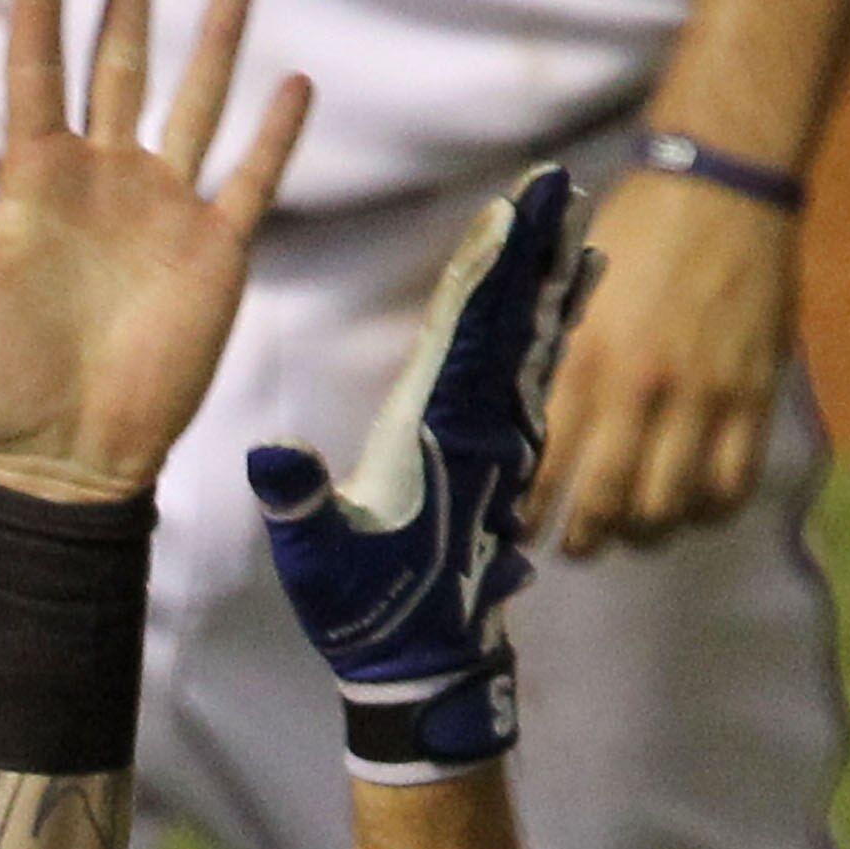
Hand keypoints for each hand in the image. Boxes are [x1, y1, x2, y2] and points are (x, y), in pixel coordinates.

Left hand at [0, 0, 309, 502]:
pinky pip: (251, 178)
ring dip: (215, 39)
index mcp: (35, 182)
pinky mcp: (213, 254)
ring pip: (193, 102)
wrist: (61, 461)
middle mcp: (102, 182)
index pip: (39, 66)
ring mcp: (161, 212)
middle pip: (121, 64)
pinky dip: (275, 135)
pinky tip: (295, 81)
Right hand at [247, 164, 586, 759]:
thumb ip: (298, 505)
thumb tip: (272, 453)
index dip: (486, 269)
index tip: (511, 209)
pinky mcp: (508, 455)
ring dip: (553, 274)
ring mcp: (501, 442)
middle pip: (513, 321)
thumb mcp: (316, 563)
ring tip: (577, 214)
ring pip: (537, 339)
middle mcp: (479, 429)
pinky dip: (559, 321)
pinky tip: (574, 288)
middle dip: (533, 248)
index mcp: (432, 437)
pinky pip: (542, 370)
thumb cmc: (363, 614)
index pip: (463, 335)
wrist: (425, 666)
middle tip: (560, 182)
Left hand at [528, 163, 795, 553]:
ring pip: (672, 505)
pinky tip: (694, 505)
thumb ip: (545, 356)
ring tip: (634, 529)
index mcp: (582, 361)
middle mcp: (640, 387)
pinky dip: (711, 509)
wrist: (722, 184)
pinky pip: (734, 483)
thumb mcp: (566, 290)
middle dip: (585, 540)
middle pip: (609, 504)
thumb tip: (503, 422)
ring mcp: (704, 394)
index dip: (530, 516)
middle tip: (576, 545)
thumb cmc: (633, 234)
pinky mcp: (755, 393)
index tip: (521, 533)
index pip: (545, 468)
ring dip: (647, 532)